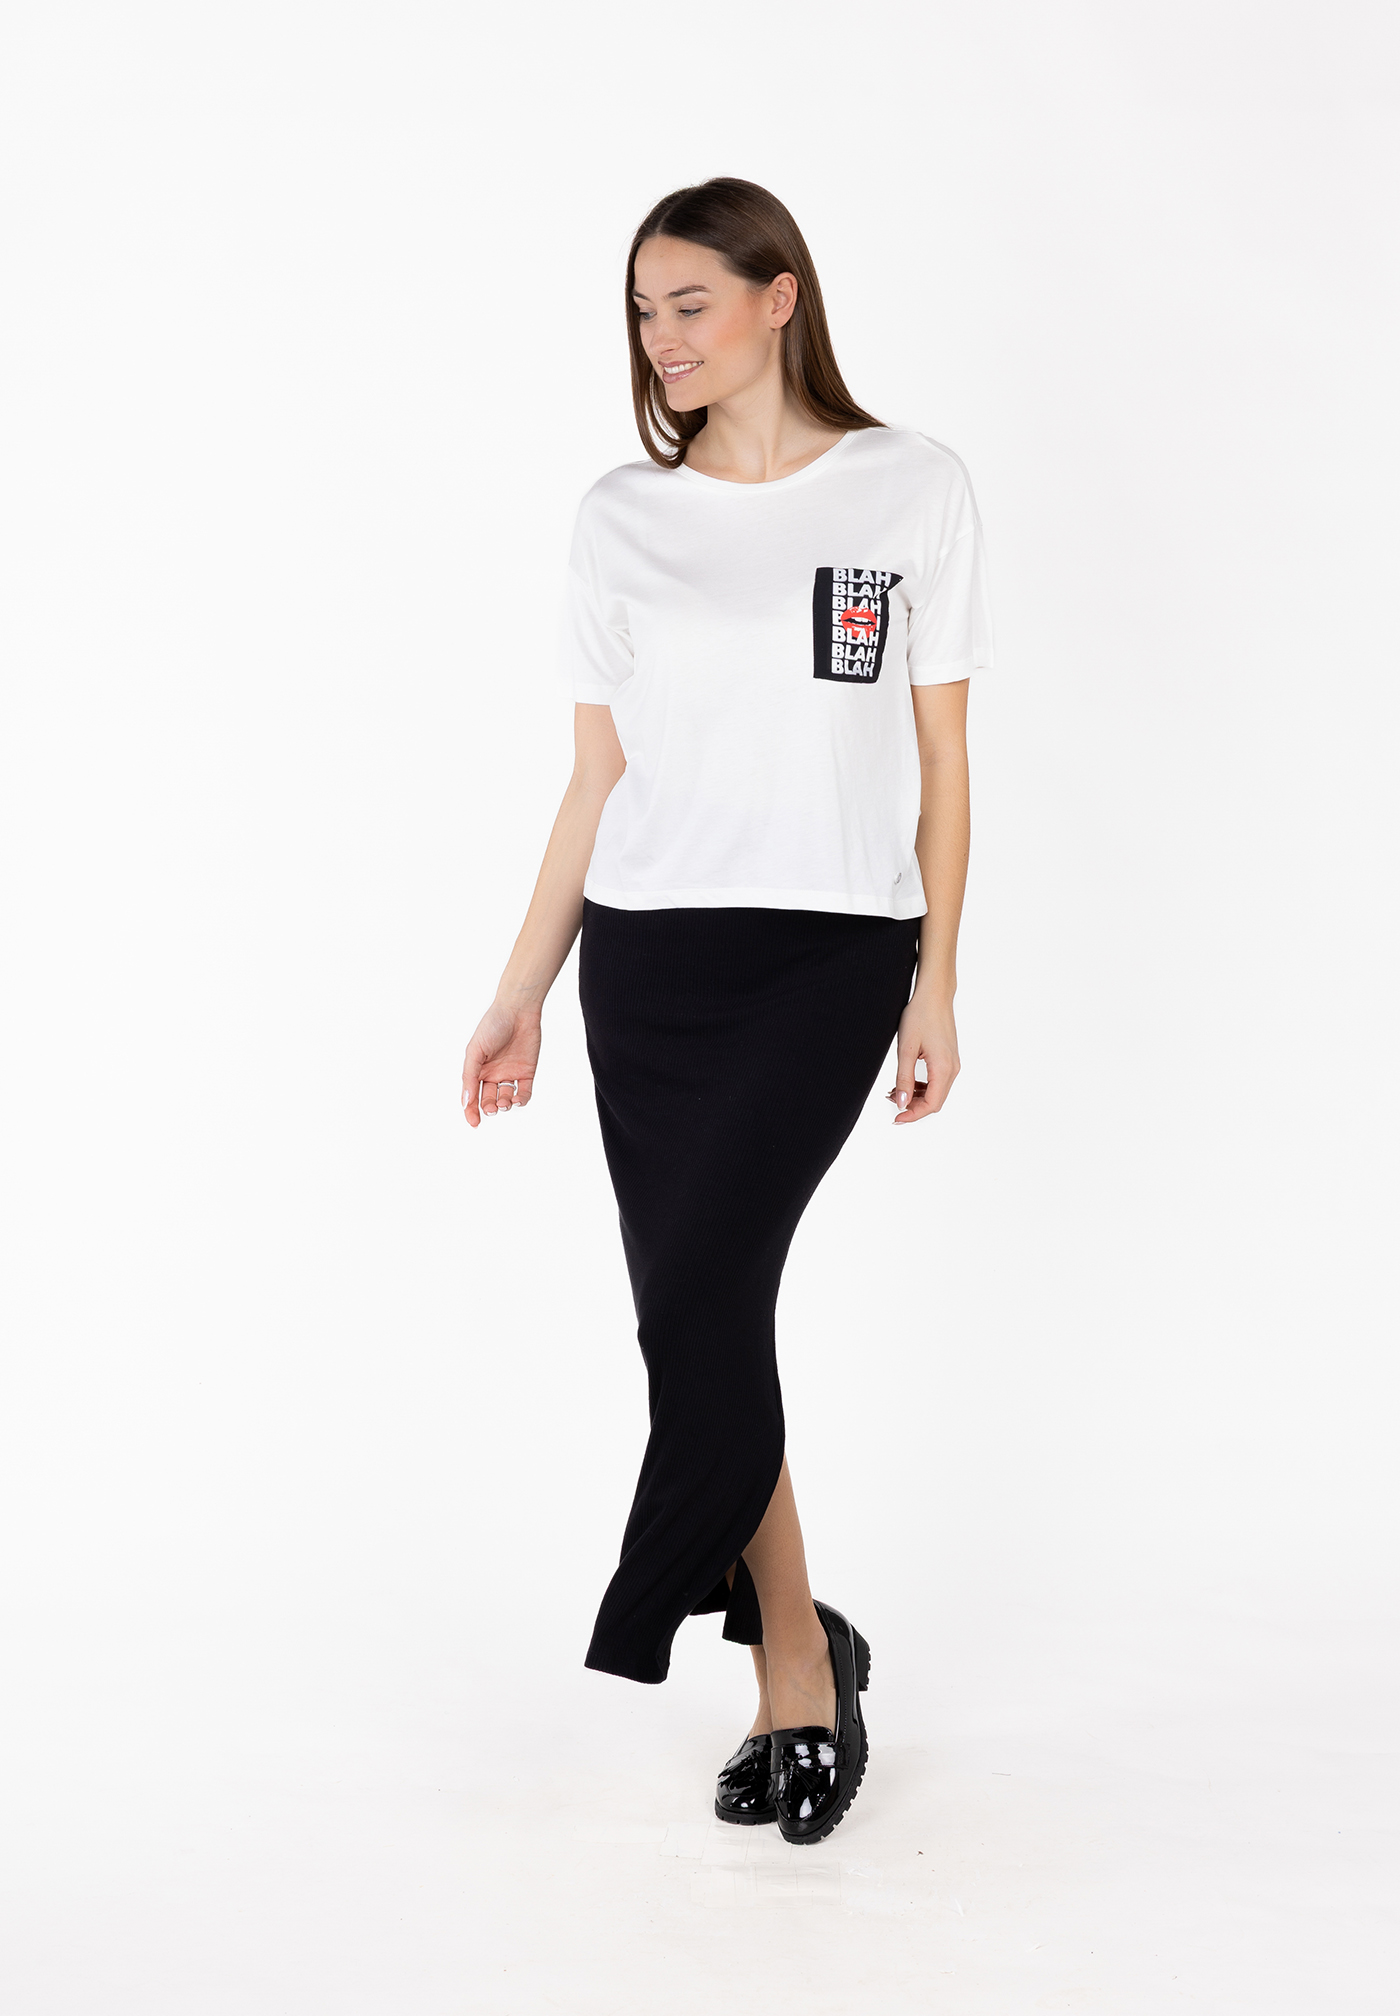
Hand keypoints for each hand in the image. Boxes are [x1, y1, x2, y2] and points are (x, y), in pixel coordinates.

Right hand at [461, 1000, 541, 1126]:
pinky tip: (516, 1099)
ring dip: (504, 1105)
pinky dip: (521, 1100)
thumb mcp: (475, 1051)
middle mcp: (493, 1074)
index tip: (474, 1123)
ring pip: (505, 1099)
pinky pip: (524, 1092)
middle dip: (489, 1108)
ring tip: (504, 1103)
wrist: (518, 1011)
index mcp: (477, 1070)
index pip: (472, 1096)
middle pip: (488, 1099)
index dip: (471, 1111)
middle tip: (491, 1107)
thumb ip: (470, 1077)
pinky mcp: (527, 1072)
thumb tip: (466, 1101)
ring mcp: (510, 1073)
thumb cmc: (492, 1026)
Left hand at [887, 993, 958, 1124]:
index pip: (931, 1104)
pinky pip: (938, 1081)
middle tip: (891, 1101)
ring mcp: (953, 1063)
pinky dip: (922, 1087)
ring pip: (937, 1092)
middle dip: (913, 1107)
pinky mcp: (949, 1058)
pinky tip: (906, 1082)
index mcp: (943, 1067)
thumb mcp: (906, 1049)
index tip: (896, 1118)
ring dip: (916, 1097)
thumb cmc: (920, 1015)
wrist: (934, 995)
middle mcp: (953, 1068)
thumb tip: (901, 1103)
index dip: (913, 1115)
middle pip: (935, 1101)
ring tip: (895, 1091)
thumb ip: (903, 1078)